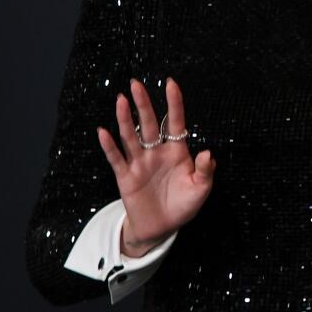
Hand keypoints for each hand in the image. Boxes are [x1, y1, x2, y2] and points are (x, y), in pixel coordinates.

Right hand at [95, 78, 214, 251]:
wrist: (162, 227)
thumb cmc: (183, 205)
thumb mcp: (200, 189)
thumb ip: (205, 171)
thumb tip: (208, 153)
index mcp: (176, 152)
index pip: (175, 123)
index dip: (174, 103)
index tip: (170, 83)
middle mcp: (156, 152)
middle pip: (149, 124)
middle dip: (143, 104)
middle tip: (136, 84)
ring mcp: (139, 163)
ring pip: (131, 136)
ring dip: (125, 119)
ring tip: (121, 100)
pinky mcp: (126, 176)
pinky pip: (116, 159)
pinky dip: (109, 146)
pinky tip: (103, 132)